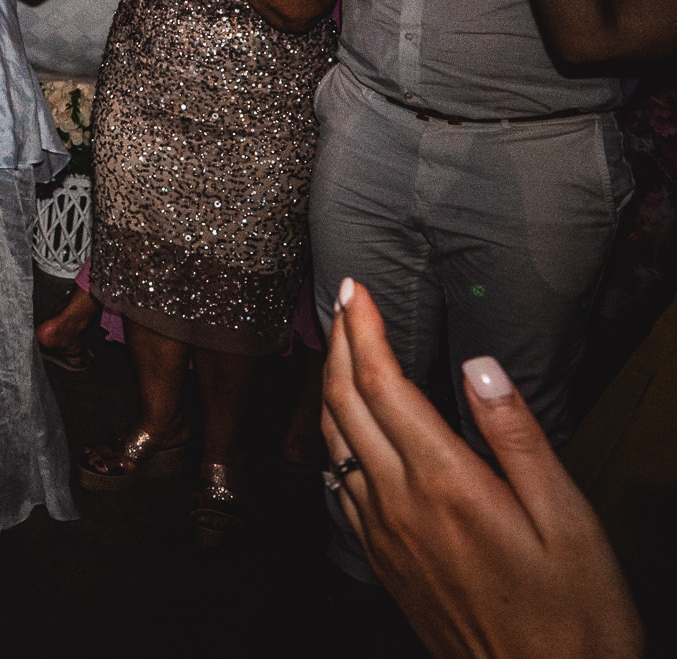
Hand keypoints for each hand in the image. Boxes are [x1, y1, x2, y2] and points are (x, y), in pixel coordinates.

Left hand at [322, 278, 643, 658]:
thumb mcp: (567, 520)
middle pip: (345, 403)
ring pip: (333, 440)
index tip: (356, 289)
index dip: (364, 329)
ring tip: (338, 348)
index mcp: (445, 482)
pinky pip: (340, 483)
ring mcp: (382, 533)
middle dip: (338, 343)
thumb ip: (517, 437)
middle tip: (342, 301)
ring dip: (329, 386)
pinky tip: (346, 429)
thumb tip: (480, 366)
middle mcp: (399, 503)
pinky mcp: (381, 559)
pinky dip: (335, 438)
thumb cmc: (574, 615)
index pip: (383, 384)